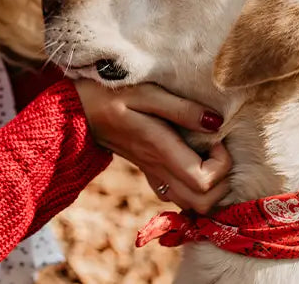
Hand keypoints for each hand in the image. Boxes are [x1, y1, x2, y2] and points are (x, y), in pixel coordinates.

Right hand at [74, 79, 231, 212]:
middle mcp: (158, 168)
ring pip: (191, 205)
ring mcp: (152, 174)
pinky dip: (194, 187)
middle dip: (222, 183)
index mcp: (159, 150)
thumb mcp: (145, 92)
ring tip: (209, 157)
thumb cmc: (110, 93)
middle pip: (202, 204)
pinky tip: (194, 161)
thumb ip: (181, 108)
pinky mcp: (149, 171)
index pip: (203, 181)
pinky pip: (178, 195)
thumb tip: (216, 122)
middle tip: (219, 152)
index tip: (216, 138)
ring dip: (210, 188)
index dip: (222, 164)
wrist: (76, 108)